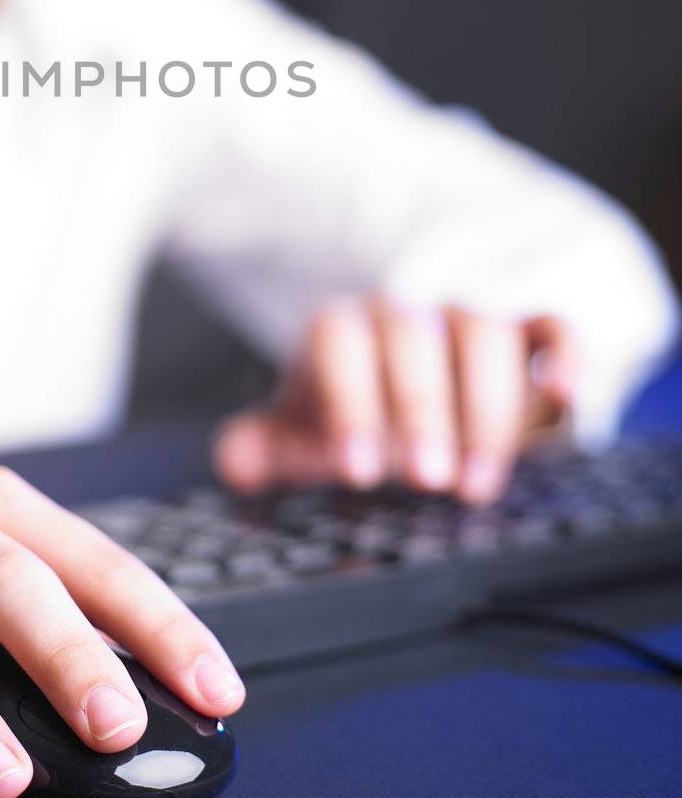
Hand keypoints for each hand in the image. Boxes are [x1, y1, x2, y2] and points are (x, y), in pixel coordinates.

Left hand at [211, 294, 577, 503]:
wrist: (414, 391)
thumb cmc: (357, 415)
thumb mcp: (306, 434)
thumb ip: (267, 446)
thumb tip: (235, 460)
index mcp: (343, 331)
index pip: (338, 338)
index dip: (348, 400)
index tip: (355, 471)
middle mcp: (406, 315)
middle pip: (413, 335)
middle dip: (421, 408)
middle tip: (426, 478)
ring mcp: (467, 320)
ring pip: (483, 329)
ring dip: (487, 405)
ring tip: (476, 481)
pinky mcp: (528, 339)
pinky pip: (551, 326)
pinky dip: (563, 353)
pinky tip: (563, 395)